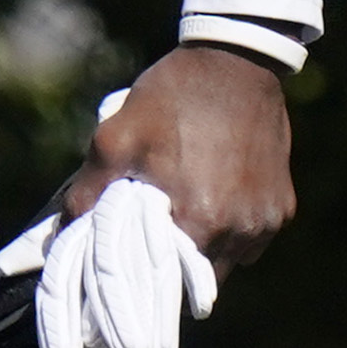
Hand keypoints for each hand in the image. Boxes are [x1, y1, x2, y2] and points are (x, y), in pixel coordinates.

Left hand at [60, 44, 296, 274]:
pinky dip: (232, 230)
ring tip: (185, 214)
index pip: (168, 287)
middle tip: (154, 240)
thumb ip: (88, 191)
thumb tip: (65, 231)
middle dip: (175, 268)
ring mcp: (265, 221)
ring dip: (206, 249)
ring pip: (230, 261)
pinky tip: (215, 198)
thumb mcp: (116, 136)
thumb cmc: (173, 97)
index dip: (146, 285)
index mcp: (198, 221)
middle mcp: (239, 231)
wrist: (236, 60)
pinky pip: (252, 238)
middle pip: (200, 281)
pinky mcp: (282, 206)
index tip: (131, 274)